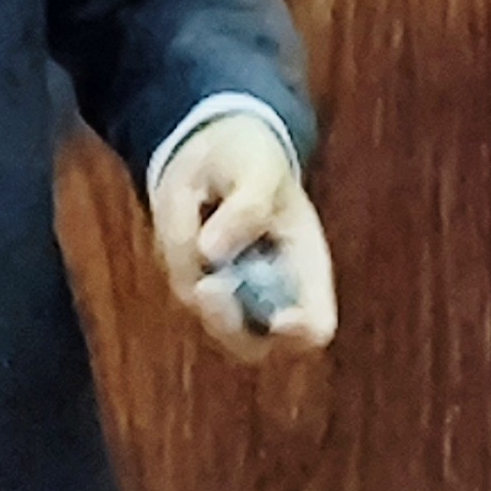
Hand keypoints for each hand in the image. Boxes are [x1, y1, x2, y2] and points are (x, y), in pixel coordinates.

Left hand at [148, 112, 336, 361]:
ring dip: (193, 265)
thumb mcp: (257, 166)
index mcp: (306, 270)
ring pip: (205, 311)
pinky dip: (175, 249)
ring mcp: (232, 295)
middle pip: (251, 344)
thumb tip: (211, 251)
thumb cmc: (250, 157)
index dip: (300, 333)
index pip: (314, 327)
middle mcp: (271, 294)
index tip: (279, 319)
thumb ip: (247, 206)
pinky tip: (188, 208)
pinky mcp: (196, 285)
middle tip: (206, 286)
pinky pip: (179, 281)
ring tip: (197, 203)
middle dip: (226, 321)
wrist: (214, 146)